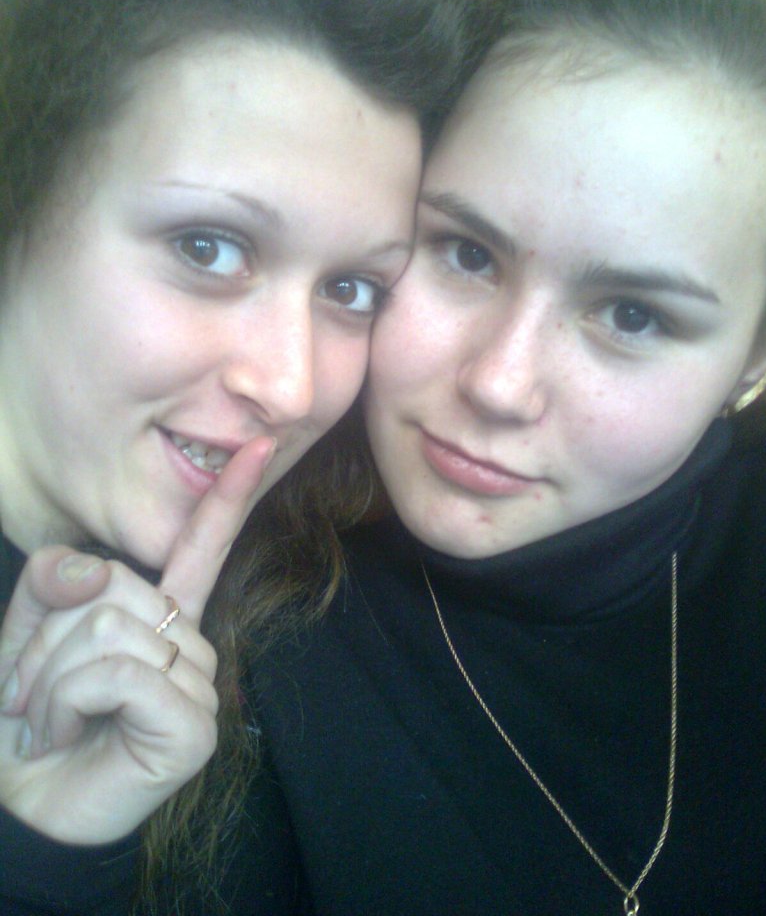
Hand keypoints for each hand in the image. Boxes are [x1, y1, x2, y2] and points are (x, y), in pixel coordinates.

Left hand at [0, 436, 274, 844]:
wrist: (12, 800)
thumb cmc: (27, 715)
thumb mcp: (25, 632)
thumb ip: (54, 581)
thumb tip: (95, 571)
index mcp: (160, 615)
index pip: (201, 547)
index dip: (227, 497)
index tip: (260, 446)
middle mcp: (189, 644)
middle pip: (116, 589)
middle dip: (46, 640)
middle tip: (32, 693)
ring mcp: (198, 686)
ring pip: (111, 630)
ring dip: (49, 678)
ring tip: (46, 721)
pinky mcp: (193, 727)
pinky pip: (121, 675)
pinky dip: (68, 702)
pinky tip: (66, 736)